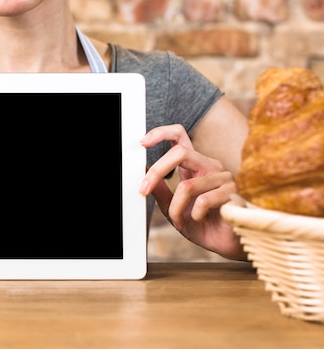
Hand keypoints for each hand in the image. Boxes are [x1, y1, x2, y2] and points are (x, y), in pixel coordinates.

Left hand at [139, 124, 244, 259]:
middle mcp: (210, 166)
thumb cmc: (203, 224)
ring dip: (175, 209)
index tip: (143, 142)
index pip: (181, 137)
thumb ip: (160, 191)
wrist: (224, 244)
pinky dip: (193, 216)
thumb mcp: (172, 208)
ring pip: (187, 185)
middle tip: (143, 190)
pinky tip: (199, 221)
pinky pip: (203, 201)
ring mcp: (224, 178)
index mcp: (195, 165)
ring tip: (179, 221)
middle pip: (180, 152)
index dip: (161, 133)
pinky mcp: (233, 194)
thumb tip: (144, 171)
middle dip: (157, 171)